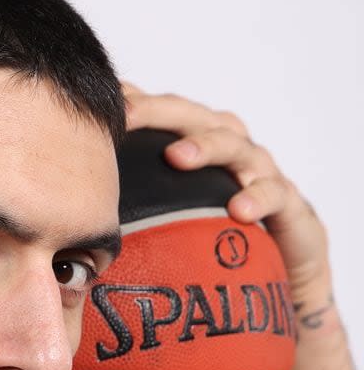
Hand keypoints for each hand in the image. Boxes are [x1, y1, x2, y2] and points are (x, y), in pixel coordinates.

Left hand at [123, 84, 333, 325]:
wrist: (284, 267)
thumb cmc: (219, 234)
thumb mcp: (172, 217)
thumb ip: (137, 200)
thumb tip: (79, 204)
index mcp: (199, 143)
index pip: (164, 114)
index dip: (135, 103)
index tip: (102, 102)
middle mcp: (230, 147)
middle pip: (195, 117)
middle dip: (160, 113)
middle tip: (129, 115)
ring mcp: (261, 171)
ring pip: (235, 146)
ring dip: (206, 147)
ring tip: (178, 158)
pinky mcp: (290, 203)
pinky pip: (277, 194)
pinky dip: (258, 197)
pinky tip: (240, 209)